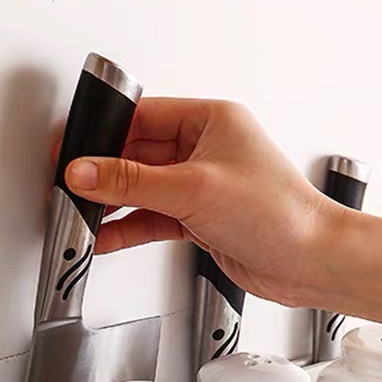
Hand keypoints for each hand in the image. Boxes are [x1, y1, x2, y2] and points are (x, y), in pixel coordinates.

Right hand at [56, 98, 335, 307]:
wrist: (308, 262)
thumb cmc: (279, 213)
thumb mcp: (194, 188)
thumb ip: (132, 182)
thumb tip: (87, 171)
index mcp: (210, 121)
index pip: (143, 118)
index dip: (104, 135)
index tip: (74, 151)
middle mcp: (205, 151)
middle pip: (138, 156)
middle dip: (105, 175)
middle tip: (74, 188)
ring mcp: (201, 187)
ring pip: (143, 191)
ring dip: (114, 205)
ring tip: (83, 215)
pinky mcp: (199, 220)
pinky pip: (153, 219)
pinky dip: (129, 228)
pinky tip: (107, 237)